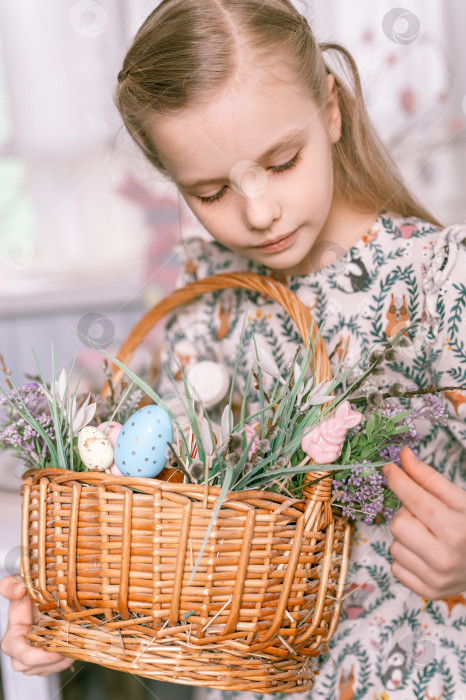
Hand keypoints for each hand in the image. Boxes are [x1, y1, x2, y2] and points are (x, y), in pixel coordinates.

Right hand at [0, 576, 72, 674]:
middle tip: (73, 644)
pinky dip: (69, 657)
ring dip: (65, 657)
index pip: (22, 655)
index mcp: (12, 640)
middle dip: (56, 657)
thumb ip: (11, 585)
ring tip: (77, 641)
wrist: (42, 599)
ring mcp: (34, 662)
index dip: (40, 655)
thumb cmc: (28, 594)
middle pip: (37, 665)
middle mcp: (20, 655)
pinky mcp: (47, 663)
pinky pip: (59, 666)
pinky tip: (76, 644)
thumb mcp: (19, 585)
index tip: (57, 649)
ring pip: (50, 668)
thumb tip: (19, 590)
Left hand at [383, 447, 465, 599]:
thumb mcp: (458, 499)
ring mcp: (436, 579)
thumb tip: (403, 456)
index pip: (415, 500)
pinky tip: (425, 554)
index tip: (389, 467)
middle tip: (424, 515)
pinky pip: (396, 567)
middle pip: (398, 524)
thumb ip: (429, 477)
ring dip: (406, 537)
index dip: (399, 480)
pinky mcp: (428, 592)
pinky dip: (406, 557)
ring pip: (394, 545)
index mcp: (457, 530)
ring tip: (428, 536)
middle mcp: (446, 558)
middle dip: (407, 514)